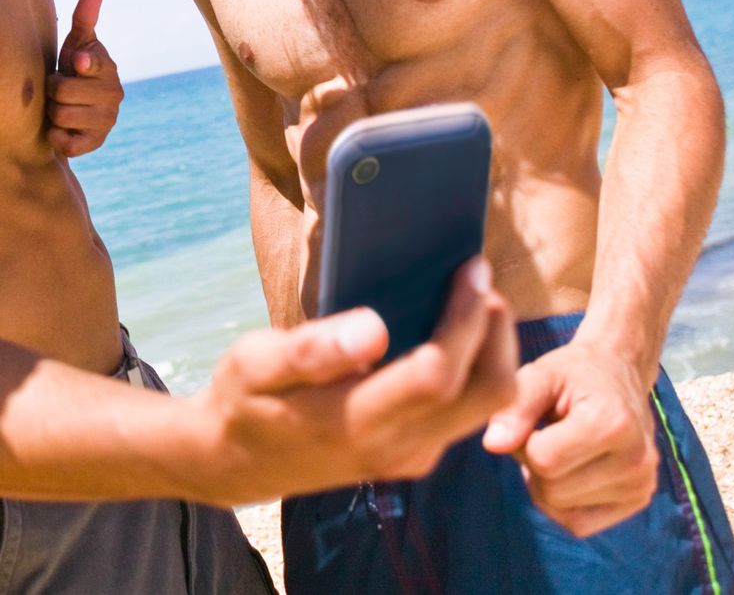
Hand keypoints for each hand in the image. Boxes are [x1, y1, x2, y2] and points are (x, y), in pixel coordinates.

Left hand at [45, 0, 120, 156]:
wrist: (72, 108)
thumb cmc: (73, 69)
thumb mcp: (77, 43)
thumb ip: (85, 17)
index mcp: (107, 68)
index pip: (93, 63)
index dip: (83, 64)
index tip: (77, 63)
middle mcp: (113, 95)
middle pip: (62, 92)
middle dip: (51, 89)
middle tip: (56, 88)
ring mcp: (106, 122)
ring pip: (60, 116)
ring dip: (51, 111)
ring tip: (58, 106)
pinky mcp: (95, 144)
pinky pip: (66, 143)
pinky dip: (56, 135)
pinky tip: (59, 127)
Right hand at [192, 257, 518, 506]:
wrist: (237, 463)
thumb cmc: (243, 401)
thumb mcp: (253, 366)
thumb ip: (309, 350)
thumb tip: (373, 327)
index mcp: (355, 422)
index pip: (438, 374)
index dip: (464, 320)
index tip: (470, 270)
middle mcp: (396, 447)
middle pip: (486, 393)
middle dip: (497, 331)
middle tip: (479, 280)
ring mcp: (412, 457)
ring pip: (488, 405)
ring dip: (492, 349)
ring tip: (471, 299)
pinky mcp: (416, 456)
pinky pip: (468, 411)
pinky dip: (476, 368)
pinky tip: (450, 332)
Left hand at [482, 339, 658, 535]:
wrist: (619, 373)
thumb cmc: (574, 373)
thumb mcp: (541, 375)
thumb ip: (514, 406)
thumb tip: (492, 445)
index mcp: (613, 424)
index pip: (543, 460)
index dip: (523, 442)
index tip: (532, 419)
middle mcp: (636, 460)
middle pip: (552, 490)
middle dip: (534, 463)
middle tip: (544, 432)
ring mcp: (641, 484)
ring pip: (562, 509)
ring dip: (547, 482)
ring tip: (560, 446)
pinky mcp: (638, 500)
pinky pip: (579, 524)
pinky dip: (562, 503)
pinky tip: (569, 470)